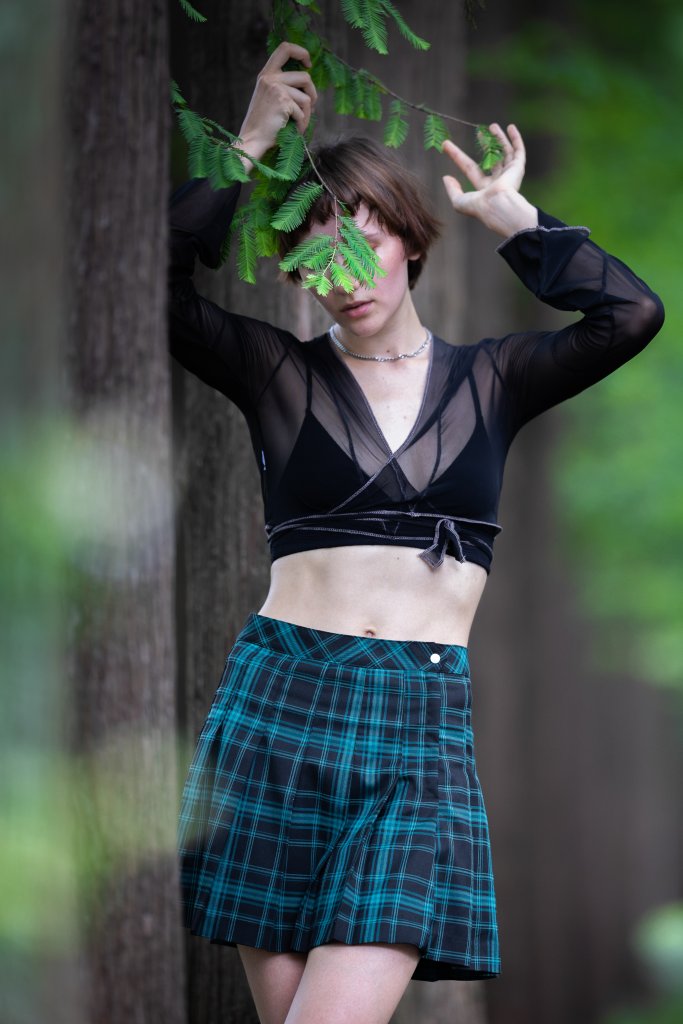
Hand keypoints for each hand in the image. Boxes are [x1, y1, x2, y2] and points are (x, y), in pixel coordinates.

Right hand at [236, 41, 317, 170]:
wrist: (252, 139)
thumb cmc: (263, 123)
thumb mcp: (269, 97)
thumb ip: (282, 85)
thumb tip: (308, 84)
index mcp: (266, 74)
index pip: (285, 48)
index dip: (301, 52)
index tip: (308, 64)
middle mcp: (270, 78)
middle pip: (305, 77)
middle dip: (313, 93)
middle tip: (311, 107)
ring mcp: (276, 88)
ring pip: (307, 97)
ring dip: (307, 113)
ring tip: (300, 123)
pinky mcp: (283, 102)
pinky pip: (303, 112)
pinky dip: (302, 123)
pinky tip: (295, 130)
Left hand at [441, 123, 536, 237]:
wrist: (498, 206)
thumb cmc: (478, 206)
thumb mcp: (458, 201)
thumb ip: (452, 189)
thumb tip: (446, 177)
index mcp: (484, 188)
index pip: (469, 168)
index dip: (457, 156)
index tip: (446, 145)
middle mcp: (498, 181)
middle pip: (491, 158)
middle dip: (485, 145)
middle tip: (479, 132)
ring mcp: (509, 174)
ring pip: (504, 152)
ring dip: (499, 138)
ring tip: (492, 126)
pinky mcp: (518, 168)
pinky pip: (518, 150)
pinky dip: (515, 138)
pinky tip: (510, 127)